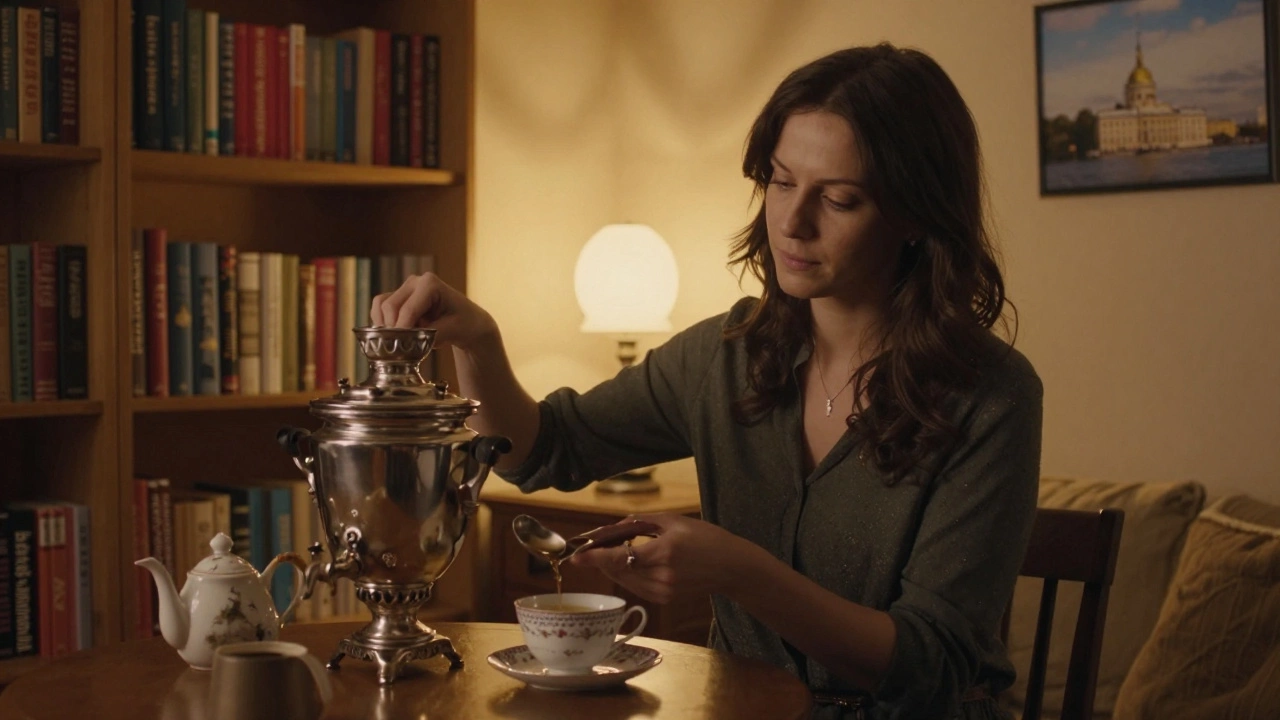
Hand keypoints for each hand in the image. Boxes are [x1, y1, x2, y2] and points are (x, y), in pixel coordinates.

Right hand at [369, 273, 497, 350]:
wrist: (467, 321)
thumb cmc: (464, 323)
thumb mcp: (453, 331)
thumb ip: (429, 334)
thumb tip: (407, 340)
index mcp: (429, 283)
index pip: (407, 310)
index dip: (402, 331)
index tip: (401, 349)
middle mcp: (414, 282)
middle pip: (390, 307)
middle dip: (393, 330)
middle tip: (401, 349)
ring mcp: (404, 289)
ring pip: (381, 307)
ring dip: (385, 326)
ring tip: (400, 341)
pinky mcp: (398, 298)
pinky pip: (379, 309)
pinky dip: (383, 323)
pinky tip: (397, 335)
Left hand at [568, 514, 756, 604]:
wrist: (731, 566)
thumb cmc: (706, 538)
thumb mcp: (674, 521)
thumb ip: (640, 522)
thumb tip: (614, 527)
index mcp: (665, 551)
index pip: (621, 556)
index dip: (595, 558)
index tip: (577, 557)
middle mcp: (662, 575)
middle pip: (619, 570)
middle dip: (601, 559)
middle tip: (590, 548)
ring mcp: (664, 590)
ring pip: (625, 580)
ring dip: (612, 567)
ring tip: (607, 552)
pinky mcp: (665, 599)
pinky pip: (636, 586)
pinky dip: (626, 574)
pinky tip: (627, 563)